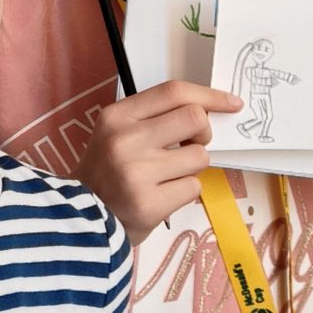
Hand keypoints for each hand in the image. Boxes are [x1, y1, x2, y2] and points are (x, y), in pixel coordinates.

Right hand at [75, 82, 240, 247]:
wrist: (80, 220)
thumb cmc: (106, 173)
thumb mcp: (116, 134)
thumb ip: (155, 119)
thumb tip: (209, 112)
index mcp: (117, 117)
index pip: (173, 92)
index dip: (209, 95)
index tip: (231, 103)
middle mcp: (125, 140)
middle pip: (194, 119)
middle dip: (203, 133)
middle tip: (192, 145)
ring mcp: (137, 173)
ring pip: (199, 157)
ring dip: (192, 167)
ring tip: (167, 177)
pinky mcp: (149, 204)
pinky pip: (193, 187)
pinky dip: (184, 191)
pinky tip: (162, 195)